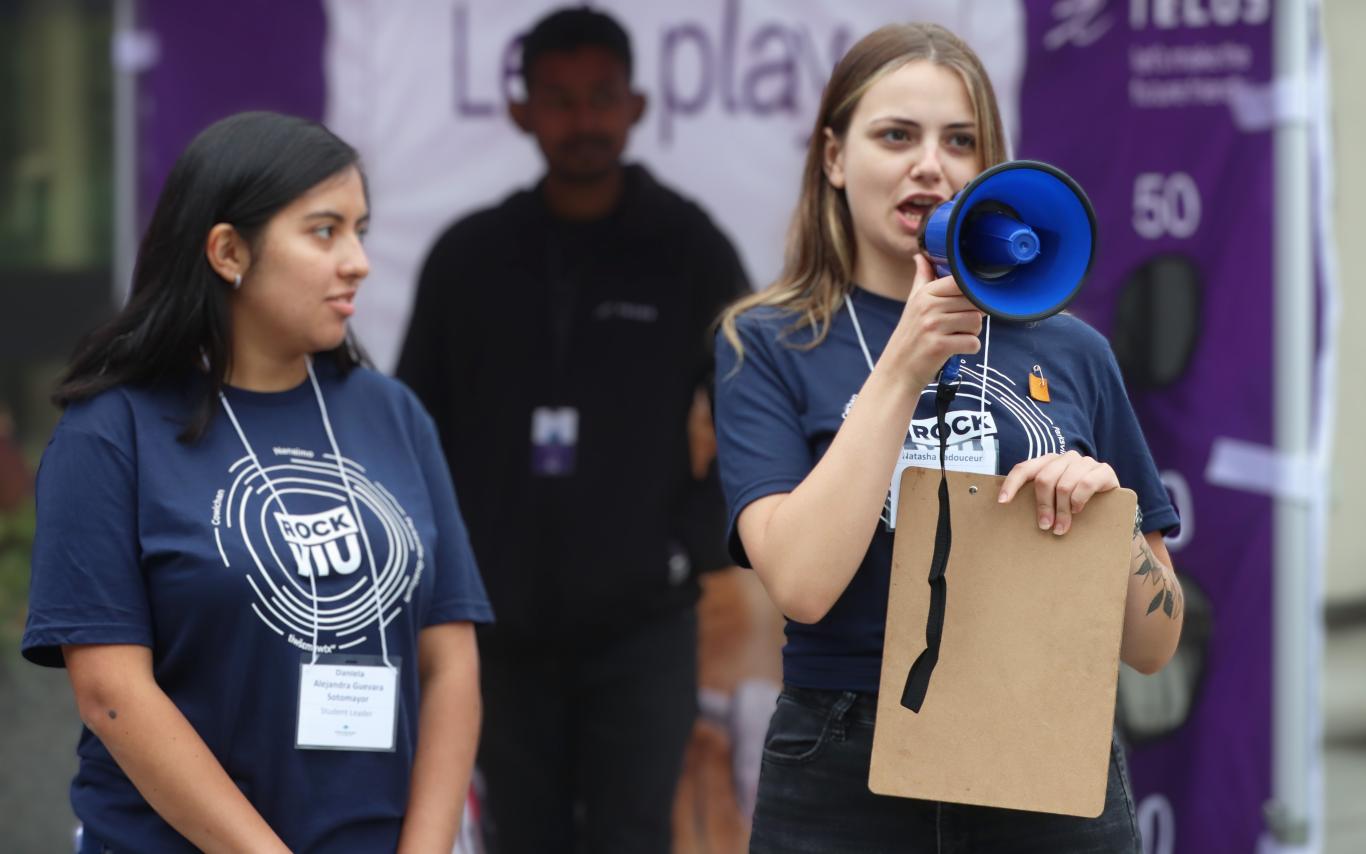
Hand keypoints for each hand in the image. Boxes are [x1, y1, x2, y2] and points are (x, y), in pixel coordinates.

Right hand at [888, 254, 983, 387]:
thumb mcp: (912, 305)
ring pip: (977, 323)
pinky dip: (970, 349)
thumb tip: (920, 256)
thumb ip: (921, 279)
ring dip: (972, 333)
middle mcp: (928, 308)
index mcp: (924, 295)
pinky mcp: (940, 347)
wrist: (896, 371)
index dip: (971, 293)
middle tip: (958, 325)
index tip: (966, 303)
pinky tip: (956, 350)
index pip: (961, 282)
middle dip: (972, 316)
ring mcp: (933, 327)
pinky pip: (973, 343)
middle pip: (974, 303)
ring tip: (956, 337)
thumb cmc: (908, 337)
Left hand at [997, 450, 1119, 534]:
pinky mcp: (1104, 470)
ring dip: (1061, 510)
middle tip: (1045, 526)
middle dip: (1043, 506)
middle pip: (1044, 479)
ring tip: (1061, 527)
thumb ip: (1039, 499)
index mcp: (1048, 462)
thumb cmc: (1076, 504)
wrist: (1112, 507)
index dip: (1011, 484)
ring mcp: (1085, 462)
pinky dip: (1079, 500)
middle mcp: (1066, 458)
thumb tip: (1010, 512)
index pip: (1024, 468)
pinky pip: (1086, 483)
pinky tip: (1078, 511)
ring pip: (1064, 485)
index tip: (1003, 502)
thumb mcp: (1054, 500)